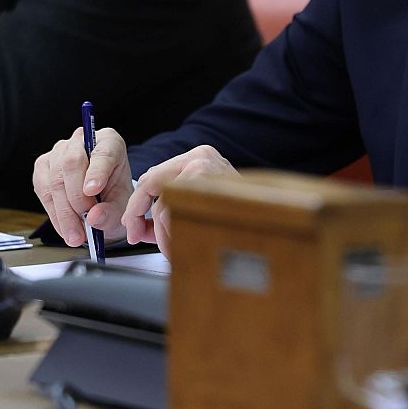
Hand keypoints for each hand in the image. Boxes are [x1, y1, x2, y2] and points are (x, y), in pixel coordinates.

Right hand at [33, 126, 132, 245]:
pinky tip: (65, 229)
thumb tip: (94, 218)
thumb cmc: (114, 196)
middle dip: (77, 198)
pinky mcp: (42, 167)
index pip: (102, 153)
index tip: (93, 191)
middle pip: (72, 164)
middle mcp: (81, 141)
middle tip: (85, 225)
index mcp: (109, 142)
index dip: (96, 171)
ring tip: (76, 235)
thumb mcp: (121, 206)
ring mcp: (58, 152)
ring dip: (65, 212)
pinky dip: (54, 214)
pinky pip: (44, 191)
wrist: (101, 200)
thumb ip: (112, 212)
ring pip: (55, 179)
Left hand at [120, 145, 238, 249]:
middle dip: (143, 219)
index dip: (137, 205)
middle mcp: (201, 157)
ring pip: (165, 206)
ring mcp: (207, 170)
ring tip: (170, 251)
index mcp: (199, 157)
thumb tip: (140, 228)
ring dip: (161, 235)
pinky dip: (171, 238)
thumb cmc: (239, 212)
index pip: (153, 177)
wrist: (275, 212)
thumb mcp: (201, 200)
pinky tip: (178, 248)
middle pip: (154, 189)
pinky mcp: (210, 189)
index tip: (132, 226)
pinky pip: (177, 218)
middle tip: (138, 239)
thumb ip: (169, 209)